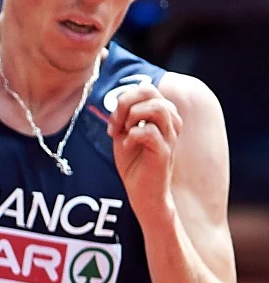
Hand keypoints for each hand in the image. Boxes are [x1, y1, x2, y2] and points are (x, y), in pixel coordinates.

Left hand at [106, 82, 181, 218]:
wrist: (142, 193)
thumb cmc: (134, 163)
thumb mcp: (124, 133)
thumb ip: (124, 115)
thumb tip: (120, 98)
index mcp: (161, 116)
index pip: (146, 89)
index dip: (125, 99)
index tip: (114, 121)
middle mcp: (169, 123)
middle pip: (151, 91)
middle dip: (126, 103)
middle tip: (116, 124)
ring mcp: (169, 137)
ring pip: (159, 108)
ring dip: (133, 117)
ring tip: (124, 132)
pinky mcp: (164, 153)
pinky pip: (150, 132)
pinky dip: (133, 136)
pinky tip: (127, 146)